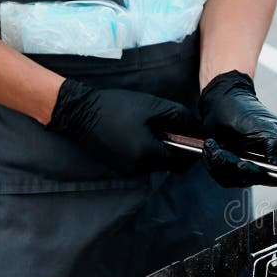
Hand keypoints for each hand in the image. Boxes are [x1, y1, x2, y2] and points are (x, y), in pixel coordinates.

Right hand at [46, 79, 197, 174]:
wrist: (79, 112)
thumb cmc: (116, 106)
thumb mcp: (152, 106)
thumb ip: (179, 116)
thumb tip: (197, 126)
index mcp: (147, 153)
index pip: (182, 161)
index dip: (192, 150)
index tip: (195, 138)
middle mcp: (138, 168)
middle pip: (170, 164)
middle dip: (177, 149)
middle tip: (175, 130)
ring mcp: (127, 170)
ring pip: (157, 164)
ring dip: (162, 150)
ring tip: (156, 129)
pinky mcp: (119, 167)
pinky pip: (143, 163)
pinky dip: (148, 152)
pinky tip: (142, 134)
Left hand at [199, 70, 276, 187]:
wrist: (220, 102)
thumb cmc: (243, 109)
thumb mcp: (263, 125)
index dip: (260, 173)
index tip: (242, 162)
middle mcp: (272, 161)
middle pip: (254, 180)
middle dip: (233, 166)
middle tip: (220, 150)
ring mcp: (254, 166)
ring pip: (237, 181)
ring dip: (219, 164)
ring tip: (213, 144)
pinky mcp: (237, 169)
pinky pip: (224, 178)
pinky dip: (213, 164)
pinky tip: (212, 147)